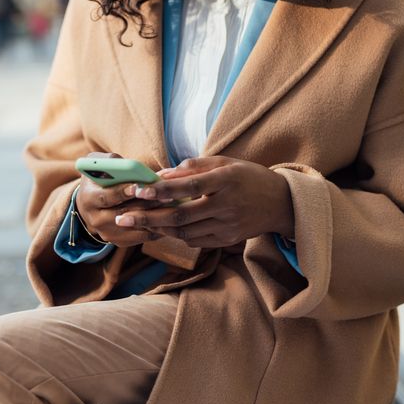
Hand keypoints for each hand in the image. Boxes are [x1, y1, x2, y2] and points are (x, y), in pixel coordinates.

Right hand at [75, 153, 170, 246]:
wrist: (93, 203)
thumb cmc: (100, 177)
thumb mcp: (99, 164)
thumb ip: (111, 161)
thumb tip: (130, 165)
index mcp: (89, 198)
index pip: (106, 197)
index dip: (123, 192)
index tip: (139, 186)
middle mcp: (95, 219)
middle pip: (124, 213)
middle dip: (146, 204)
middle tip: (167, 196)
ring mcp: (107, 233)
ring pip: (135, 227)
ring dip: (155, 218)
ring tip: (173, 207)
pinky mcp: (119, 241)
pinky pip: (141, 237)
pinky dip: (156, 228)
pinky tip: (170, 218)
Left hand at [114, 156, 294, 248]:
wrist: (281, 204)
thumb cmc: (249, 177)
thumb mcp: (226, 163)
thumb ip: (195, 166)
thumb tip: (163, 173)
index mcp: (226, 180)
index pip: (189, 186)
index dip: (161, 189)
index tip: (138, 190)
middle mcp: (227, 205)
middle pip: (181, 215)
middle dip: (148, 217)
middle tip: (122, 218)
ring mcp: (228, 226)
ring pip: (185, 232)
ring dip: (156, 228)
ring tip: (135, 224)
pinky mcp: (228, 240)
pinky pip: (195, 241)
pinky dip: (174, 236)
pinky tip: (159, 229)